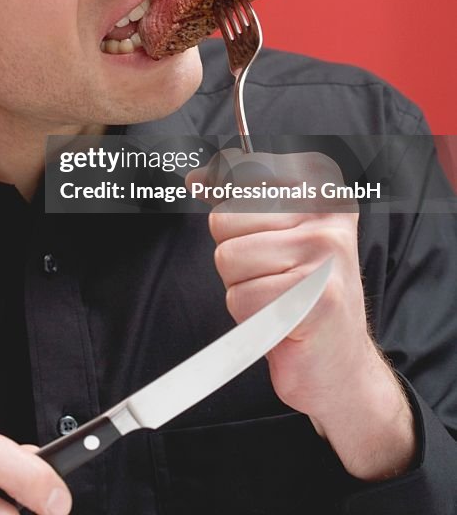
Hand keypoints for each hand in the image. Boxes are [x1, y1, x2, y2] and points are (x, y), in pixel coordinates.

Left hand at [188, 150, 415, 480]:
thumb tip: (198, 179)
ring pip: (228, 258)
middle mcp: (327, 217)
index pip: (245, 170)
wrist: (342, 368)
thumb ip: (240, 202)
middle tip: (271, 278)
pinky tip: (282, 321)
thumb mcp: (277, 239)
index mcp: (321, 194)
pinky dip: (250, 318)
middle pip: (226, 218)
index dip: (225, 194)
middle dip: (234, 257)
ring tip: (277, 300)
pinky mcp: (316, 297)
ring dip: (241, 289)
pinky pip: (241, 298)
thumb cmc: (303, 299)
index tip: (228, 211)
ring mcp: (325, 255)